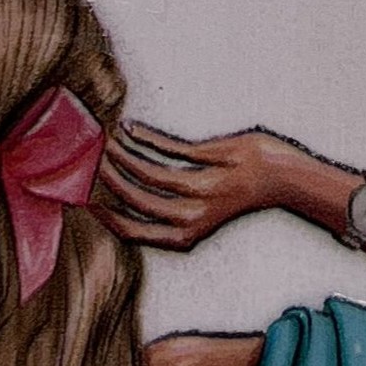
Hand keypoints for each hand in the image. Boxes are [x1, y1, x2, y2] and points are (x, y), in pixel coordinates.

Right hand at [94, 125, 289, 250]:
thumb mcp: (199, 219)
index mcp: (186, 236)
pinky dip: (146, 137)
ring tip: (106, 142)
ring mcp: (205, 188)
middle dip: (108, 179)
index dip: (104, 215)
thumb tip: (126, 202)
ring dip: (123, 155)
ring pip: (150, 172)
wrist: (280, 179)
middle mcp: (194, 217)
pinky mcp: (215, 159)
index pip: (133, 231)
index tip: (84, 197)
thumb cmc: (235, 196)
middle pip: (137, 199)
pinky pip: (171, 148)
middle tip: (89, 161)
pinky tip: (131, 129)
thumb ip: (167, 218)